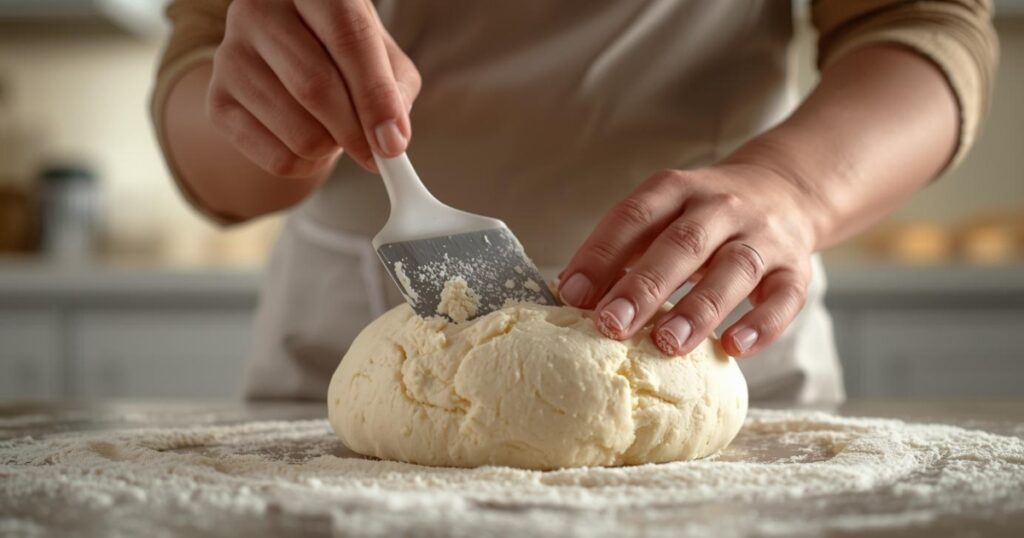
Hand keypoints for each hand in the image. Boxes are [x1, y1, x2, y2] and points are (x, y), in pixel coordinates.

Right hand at [208, 0, 420, 176]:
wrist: (285, 58)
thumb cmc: (343, 53)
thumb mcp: (382, 55)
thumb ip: (395, 88)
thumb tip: (391, 138)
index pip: (348, 38)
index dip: (375, 95)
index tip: (393, 143)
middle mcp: (259, 9)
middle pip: (315, 86)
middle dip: (355, 133)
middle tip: (377, 154)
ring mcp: (230, 53)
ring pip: (298, 130)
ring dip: (332, 148)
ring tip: (338, 134)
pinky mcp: (217, 101)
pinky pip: (276, 157)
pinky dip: (308, 166)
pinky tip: (312, 146)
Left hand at [558, 163, 820, 357]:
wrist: (785, 191)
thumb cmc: (701, 217)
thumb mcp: (662, 215)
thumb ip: (623, 249)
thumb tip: (574, 295)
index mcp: (677, 189)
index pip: (634, 216)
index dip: (601, 254)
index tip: (572, 295)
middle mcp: (722, 207)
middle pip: (682, 244)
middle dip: (645, 286)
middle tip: (612, 325)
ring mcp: (763, 236)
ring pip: (734, 270)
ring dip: (699, 308)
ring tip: (667, 344)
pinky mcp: (795, 268)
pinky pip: (784, 297)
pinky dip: (761, 324)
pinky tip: (732, 348)